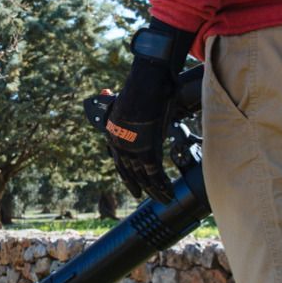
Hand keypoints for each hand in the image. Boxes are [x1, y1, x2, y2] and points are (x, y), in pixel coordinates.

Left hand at [105, 56, 178, 202]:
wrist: (146, 83)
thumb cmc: (140, 89)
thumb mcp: (128, 102)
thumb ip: (123, 109)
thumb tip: (115, 102)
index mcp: (113, 134)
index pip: (118, 162)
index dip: (126, 175)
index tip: (131, 184)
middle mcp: (119, 144)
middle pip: (129, 173)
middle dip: (139, 187)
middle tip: (145, 197)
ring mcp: (132, 149)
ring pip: (143, 177)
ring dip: (155, 191)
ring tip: (164, 199)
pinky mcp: (146, 149)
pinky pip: (154, 174)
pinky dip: (162, 185)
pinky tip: (168, 192)